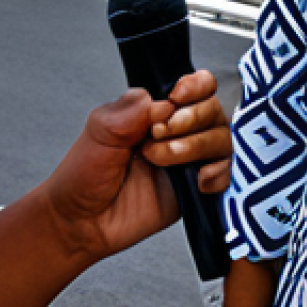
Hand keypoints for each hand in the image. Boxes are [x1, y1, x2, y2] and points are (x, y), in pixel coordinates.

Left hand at [38, 69, 231, 266]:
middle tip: (157, 134)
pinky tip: (198, 181)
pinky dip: (218, 174)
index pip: (197, 85)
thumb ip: (131, 109)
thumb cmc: (86, 173)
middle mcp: (179, 131)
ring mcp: (189, 160)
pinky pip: (225, 175)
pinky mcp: (195, 189)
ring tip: (160, 159)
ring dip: (195, 146)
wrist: (81, 221)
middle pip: (213, 109)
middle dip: (190, 119)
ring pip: (221, 140)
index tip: (176, 96)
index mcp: (158, 110)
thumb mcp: (100, 130)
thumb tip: (162, 103)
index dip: (196, 86)